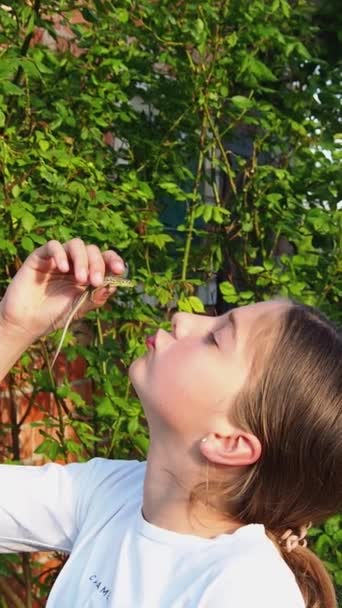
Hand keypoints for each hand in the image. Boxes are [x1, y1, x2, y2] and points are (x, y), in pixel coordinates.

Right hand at [0, 239, 125, 340]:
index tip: (120, 270)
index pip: (105, 259)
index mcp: (88, 273)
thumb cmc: (54, 315)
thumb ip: (97, 296)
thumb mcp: (80, 308)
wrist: (27, 322)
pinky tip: (63, 269)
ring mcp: (58, 258)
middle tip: (94, 281)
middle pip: (93, 250)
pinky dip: (60, 254)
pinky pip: (53, 245)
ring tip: (81, 279)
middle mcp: (75, 263)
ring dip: (82, 260)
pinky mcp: (41, 257)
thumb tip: (114, 283)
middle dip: (97, 264)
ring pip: (76, 244)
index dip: (114, 260)